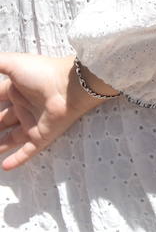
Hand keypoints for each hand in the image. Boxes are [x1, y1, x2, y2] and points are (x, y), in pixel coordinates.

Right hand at [0, 54, 109, 170]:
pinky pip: (28, 151)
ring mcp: (34, 122)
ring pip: (10, 138)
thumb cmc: (42, 73)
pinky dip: (18, 159)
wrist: (71, 86)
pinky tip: (5, 167)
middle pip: (1, 120)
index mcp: (17, 91)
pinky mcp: (43, 136)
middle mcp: (24, 107)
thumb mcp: (13, 64)